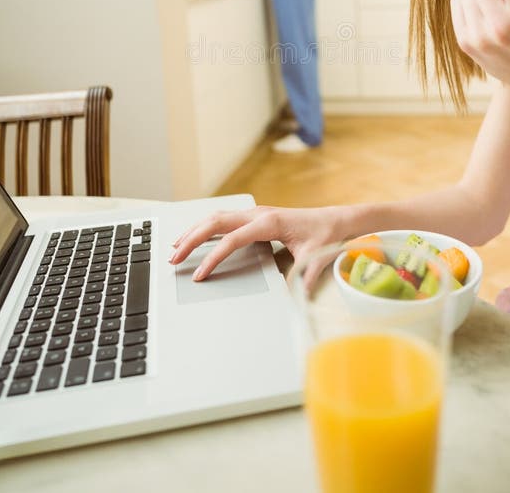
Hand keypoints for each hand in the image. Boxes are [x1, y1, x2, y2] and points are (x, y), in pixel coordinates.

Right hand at [169, 204, 350, 284]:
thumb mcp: (317, 256)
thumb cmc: (325, 235)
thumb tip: (296, 296)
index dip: (213, 257)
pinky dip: (205, 227)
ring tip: (175, 247)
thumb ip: (306, 274)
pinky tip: (195, 236)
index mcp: (269, 223)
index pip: (233, 239)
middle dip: (192, 239)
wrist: (336, 219)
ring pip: (216, 217)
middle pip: (216, 222)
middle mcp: (258, 214)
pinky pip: (224, 218)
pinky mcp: (255, 216)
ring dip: (194, 230)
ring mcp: (255, 213)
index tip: (199, 274)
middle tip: (173, 259)